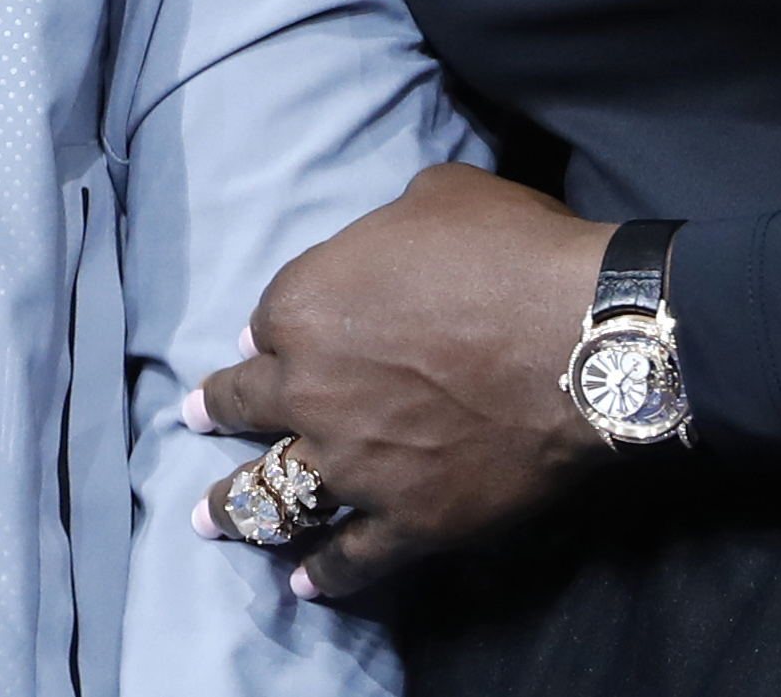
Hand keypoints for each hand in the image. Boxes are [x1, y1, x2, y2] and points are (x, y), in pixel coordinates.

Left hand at [189, 163, 615, 599]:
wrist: (586, 339)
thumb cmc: (514, 252)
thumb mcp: (440, 197)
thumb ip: (389, 228)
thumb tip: (388, 245)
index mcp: (308, 304)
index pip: (266, 321)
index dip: (271, 328)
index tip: (267, 338)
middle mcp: (312, 389)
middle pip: (245, 405)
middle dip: (214, 410)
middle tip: (194, 416)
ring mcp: (355, 464)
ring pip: (271, 494)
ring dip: (233, 508)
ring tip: (207, 519)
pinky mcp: (408, 521)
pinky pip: (350, 559)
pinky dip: (324, 574)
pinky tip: (304, 583)